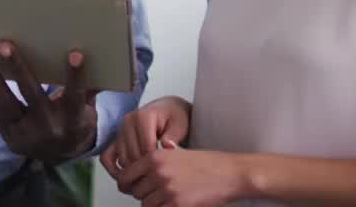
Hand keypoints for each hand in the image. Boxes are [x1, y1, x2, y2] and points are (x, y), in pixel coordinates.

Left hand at [0, 40, 97, 162]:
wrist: (59, 155)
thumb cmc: (74, 119)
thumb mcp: (87, 106)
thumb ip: (91, 85)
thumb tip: (108, 58)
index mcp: (73, 118)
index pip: (76, 95)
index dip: (76, 76)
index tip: (75, 53)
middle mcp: (48, 126)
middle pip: (32, 95)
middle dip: (17, 69)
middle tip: (4, 44)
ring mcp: (24, 132)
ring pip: (6, 102)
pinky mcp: (7, 133)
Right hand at [100, 96, 191, 178]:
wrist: (167, 111)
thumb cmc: (175, 118)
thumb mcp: (179, 125)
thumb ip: (173, 136)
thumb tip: (168, 147)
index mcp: (142, 116)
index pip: (146, 147)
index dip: (156, 162)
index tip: (166, 169)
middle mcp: (127, 122)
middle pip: (133, 155)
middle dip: (146, 169)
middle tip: (158, 178)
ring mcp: (120, 131)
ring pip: (122, 159)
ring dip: (133, 172)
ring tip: (148, 179)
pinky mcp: (115, 139)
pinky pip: (107, 157)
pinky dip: (113, 169)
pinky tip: (127, 178)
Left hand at [117, 141, 250, 206]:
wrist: (230, 173)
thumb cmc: (207, 163)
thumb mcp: (175, 154)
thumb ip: (154, 164)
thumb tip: (135, 179)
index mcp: (155, 157)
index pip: (125, 175)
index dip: (126, 183)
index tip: (130, 187)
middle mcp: (158, 172)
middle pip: (135, 191)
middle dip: (143, 194)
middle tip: (156, 193)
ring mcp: (167, 189)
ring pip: (146, 204)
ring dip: (154, 203)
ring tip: (169, 197)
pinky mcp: (177, 204)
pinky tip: (177, 202)